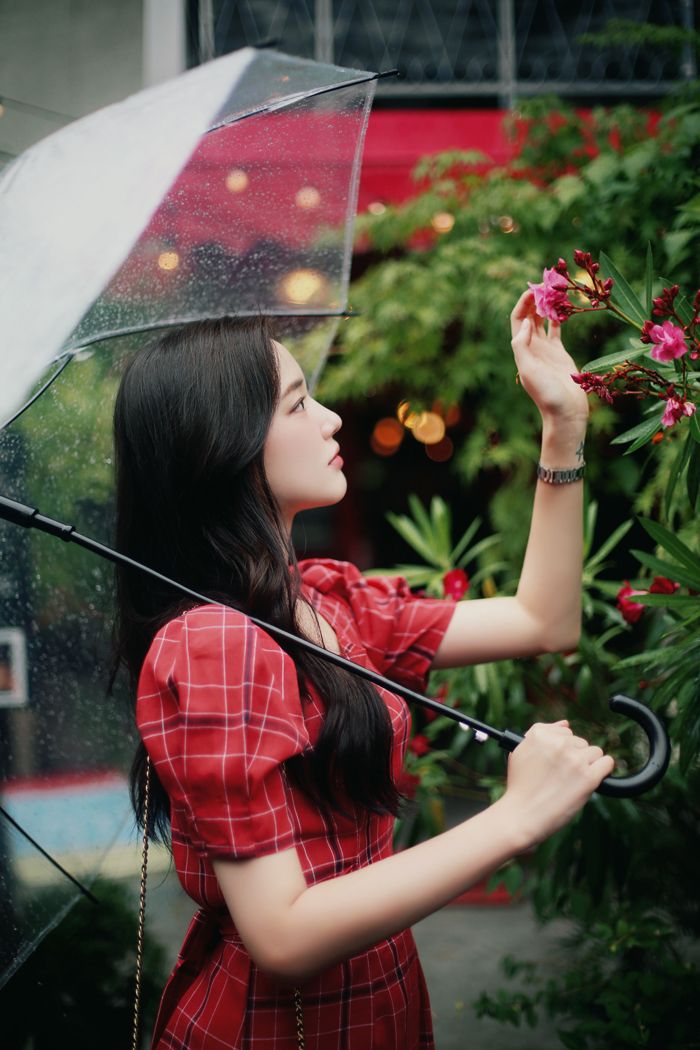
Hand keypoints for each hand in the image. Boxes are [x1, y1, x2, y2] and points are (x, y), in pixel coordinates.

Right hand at [500, 720, 614, 847]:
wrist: (521, 815)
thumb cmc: (520, 786)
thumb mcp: (520, 751)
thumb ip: (541, 732)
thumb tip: (565, 723)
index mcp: (540, 735)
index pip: (565, 731)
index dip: (562, 749)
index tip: (556, 763)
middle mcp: (558, 744)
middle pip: (580, 742)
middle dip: (574, 757)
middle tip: (561, 776)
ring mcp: (574, 760)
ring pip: (594, 752)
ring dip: (587, 765)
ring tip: (572, 781)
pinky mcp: (588, 777)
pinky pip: (607, 763)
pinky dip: (603, 770)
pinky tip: (592, 779)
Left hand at [510, 290, 588, 423]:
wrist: (565, 412)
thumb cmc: (546, 395)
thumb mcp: (529, 371)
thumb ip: (522, 347)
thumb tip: (524, 323)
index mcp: (522, 350)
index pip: (518, 319)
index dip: (524, 303)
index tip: (535, 288)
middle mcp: (531, 347)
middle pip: (529, 316)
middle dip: (536, 298)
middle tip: (547, 281)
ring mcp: (545, 349)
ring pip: (543, 320)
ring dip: (547, 304)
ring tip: (555, 288)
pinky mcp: (559, 351)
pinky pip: (556, 328)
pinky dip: (559, 315)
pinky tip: (564, 304)